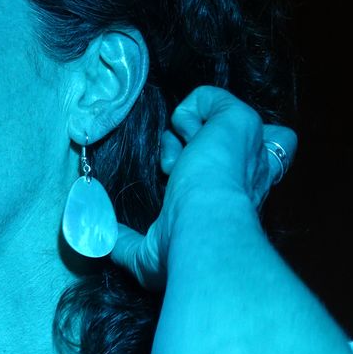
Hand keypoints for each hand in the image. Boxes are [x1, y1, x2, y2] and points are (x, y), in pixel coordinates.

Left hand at [110, 86, 297, 290]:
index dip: (218, 165)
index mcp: (233, 197)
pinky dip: (187, 113)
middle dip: (194, 145)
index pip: (244, 169)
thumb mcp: (150, 256)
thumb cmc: (185, 250)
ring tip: (177, 164)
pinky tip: (186, 143)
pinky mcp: (239, 121)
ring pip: (214, 117)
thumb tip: (105, 242)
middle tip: (179, 171)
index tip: (187, 178)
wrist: (205, 234)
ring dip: (185, 134)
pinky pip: (209, 97)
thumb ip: (128, 244)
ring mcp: (246, 144)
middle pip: (227, 139)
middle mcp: (247, 168)